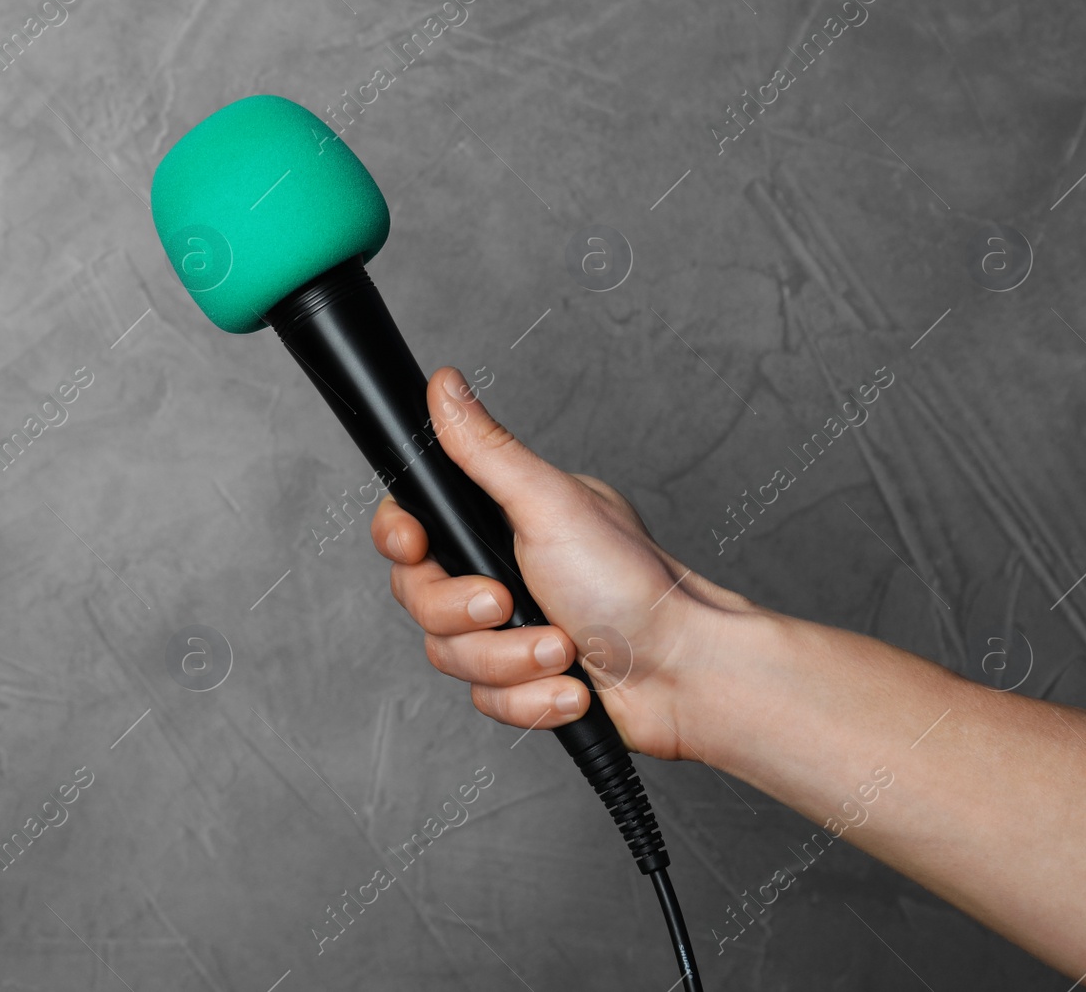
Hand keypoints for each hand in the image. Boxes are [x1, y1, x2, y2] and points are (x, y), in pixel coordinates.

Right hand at [370, 366, 768, 761]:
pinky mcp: (522, 682)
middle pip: (419, 599)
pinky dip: (531, 700)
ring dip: (510, 660)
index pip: (413, 522)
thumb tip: (445, 385)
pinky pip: (487, 701)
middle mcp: (498, 571)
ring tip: (564, 648)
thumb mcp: (549, 505)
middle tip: (508, 601)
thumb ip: (485, 451)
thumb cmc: (634, 584)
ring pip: (450, 657)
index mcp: (501, 519)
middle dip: (465, 614)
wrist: (683, 673)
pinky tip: (573, 687)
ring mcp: (508, 630)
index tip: (417, 546)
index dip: (401, 539)